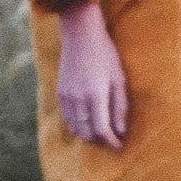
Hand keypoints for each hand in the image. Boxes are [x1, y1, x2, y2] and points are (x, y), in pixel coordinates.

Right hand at [57, 0, 128, 148]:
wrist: (80, 35)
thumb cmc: (105, 54)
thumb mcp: (119, 78)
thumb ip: (120, 107)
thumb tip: (121, 131)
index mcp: (95, 94)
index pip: (101, 130)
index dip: (111, 141)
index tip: (120, 146)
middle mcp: (78, 99)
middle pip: (87, 133)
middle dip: (101, 141)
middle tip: (112, 141)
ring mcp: (66, 97)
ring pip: (76, 128)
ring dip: (89, 136)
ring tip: (102, 134)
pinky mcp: (60, 93)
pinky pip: (67, 119)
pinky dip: (78, 127)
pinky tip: (88, 124)